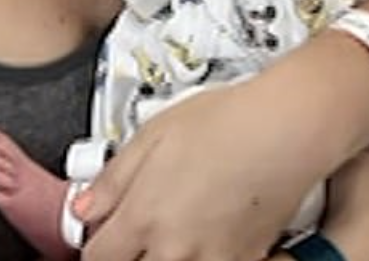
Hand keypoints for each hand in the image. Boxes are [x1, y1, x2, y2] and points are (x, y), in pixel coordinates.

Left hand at [75, 81, 326, 260]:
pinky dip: (206, 256)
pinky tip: (209, 233)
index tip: (105, 234)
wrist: (284, 129)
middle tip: (144, 230)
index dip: (96, 244)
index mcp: (144, 216)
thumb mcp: (154, 133)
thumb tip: (84, 206)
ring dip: (167, 256)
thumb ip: (113, 176)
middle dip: (132, 254)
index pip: (98, 258)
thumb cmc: (225, 121)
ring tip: (180, 227)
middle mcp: (174, 249)